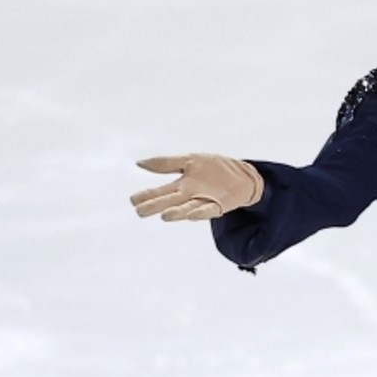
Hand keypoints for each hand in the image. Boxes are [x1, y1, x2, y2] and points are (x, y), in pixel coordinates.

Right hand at [131, 154, 262, 220]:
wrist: (244, 174)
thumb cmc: (215, 168)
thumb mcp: (190, 160)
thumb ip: (166, 163)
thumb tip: (139, 163)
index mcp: (181, 185)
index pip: (160, 191)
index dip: (147, 196)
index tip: (133, 200)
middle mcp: (189, 196)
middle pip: (169, 202)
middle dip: (156, 206)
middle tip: (140, 211)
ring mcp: (203, 201)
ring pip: (186, 209)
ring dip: (176, 213)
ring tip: (164, 215)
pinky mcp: (219, 205)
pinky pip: (209, 210)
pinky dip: (200, 213)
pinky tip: (191, 214)